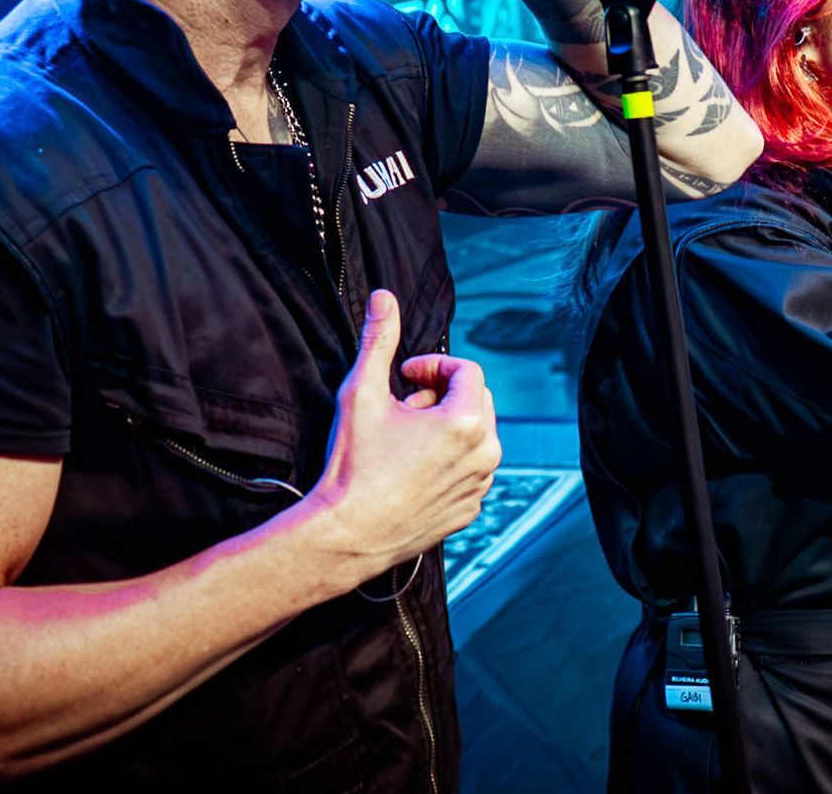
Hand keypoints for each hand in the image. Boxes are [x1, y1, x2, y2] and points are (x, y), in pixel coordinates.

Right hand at [312, 290, 500, 573]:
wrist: (346, 534)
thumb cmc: (353, 464)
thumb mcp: (362, 394)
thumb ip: (378, 341)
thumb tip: (384, 297)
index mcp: (466, 421)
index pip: (466, 369)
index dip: (432, 366)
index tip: (403, 376)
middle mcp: (485, 453)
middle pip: (476, 398)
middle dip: (441, 394)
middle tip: (402, 407)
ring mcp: (481, 484)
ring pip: (476, 434)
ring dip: (446, 425)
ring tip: (404, 438)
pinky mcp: (471, 508)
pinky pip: (471, 468)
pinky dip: (449, 458)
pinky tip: (410, 467)